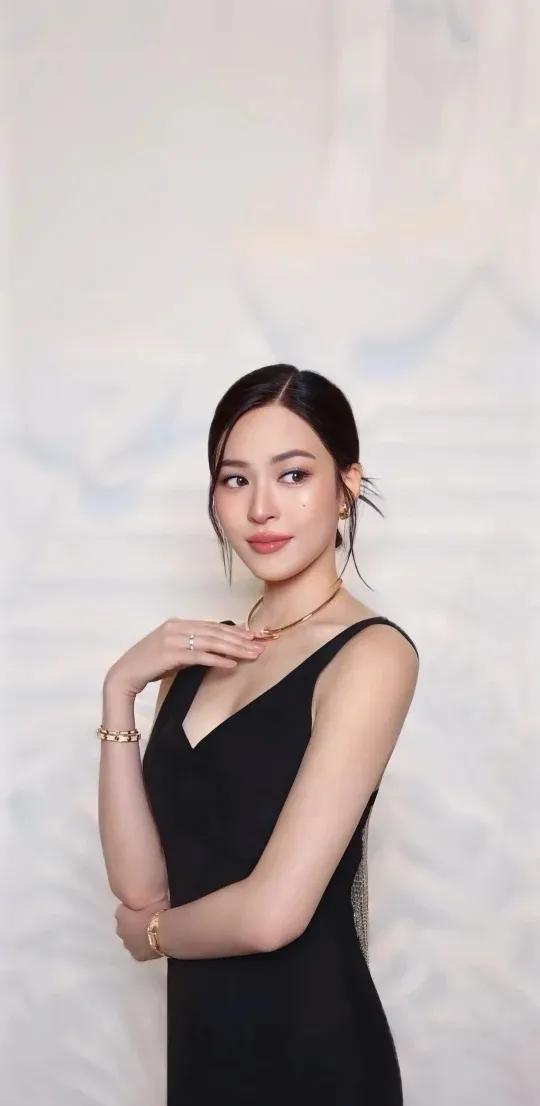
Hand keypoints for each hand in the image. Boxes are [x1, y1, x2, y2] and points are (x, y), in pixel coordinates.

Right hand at [105, 618, 264, 698]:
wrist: (124, 675)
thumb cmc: (149, 665)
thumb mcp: (174, 652)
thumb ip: (192, 647)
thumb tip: (217, 650)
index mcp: (178, 623)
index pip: (212, 626)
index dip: (234, 631)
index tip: (253, 636)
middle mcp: (176, 627)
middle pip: (215, 632)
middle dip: (240, 640)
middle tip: (259, 646)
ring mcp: (172, 639)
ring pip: (211, 642)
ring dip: (234, 649)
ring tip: (251, 655)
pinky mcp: (170, 654)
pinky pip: (199, 656)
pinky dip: (217, 659)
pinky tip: (231, 664)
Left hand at [114, 894, 170, 961]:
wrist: (165, 932)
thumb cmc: (158, 913)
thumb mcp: (153, 901)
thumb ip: (147, 903)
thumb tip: (151, 902)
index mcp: (122, 915)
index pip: (121, 911)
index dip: (130, 910)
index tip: (139, 910)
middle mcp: (121, 930)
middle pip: (123, 927)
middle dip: (131, 925)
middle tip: (144, 922)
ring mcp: (128, 945)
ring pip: (129, 940)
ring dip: (136, 938)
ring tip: (149, 934)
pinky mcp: (136, 956)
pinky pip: (138, 951)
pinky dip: (143, 948)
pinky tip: (152, 945)